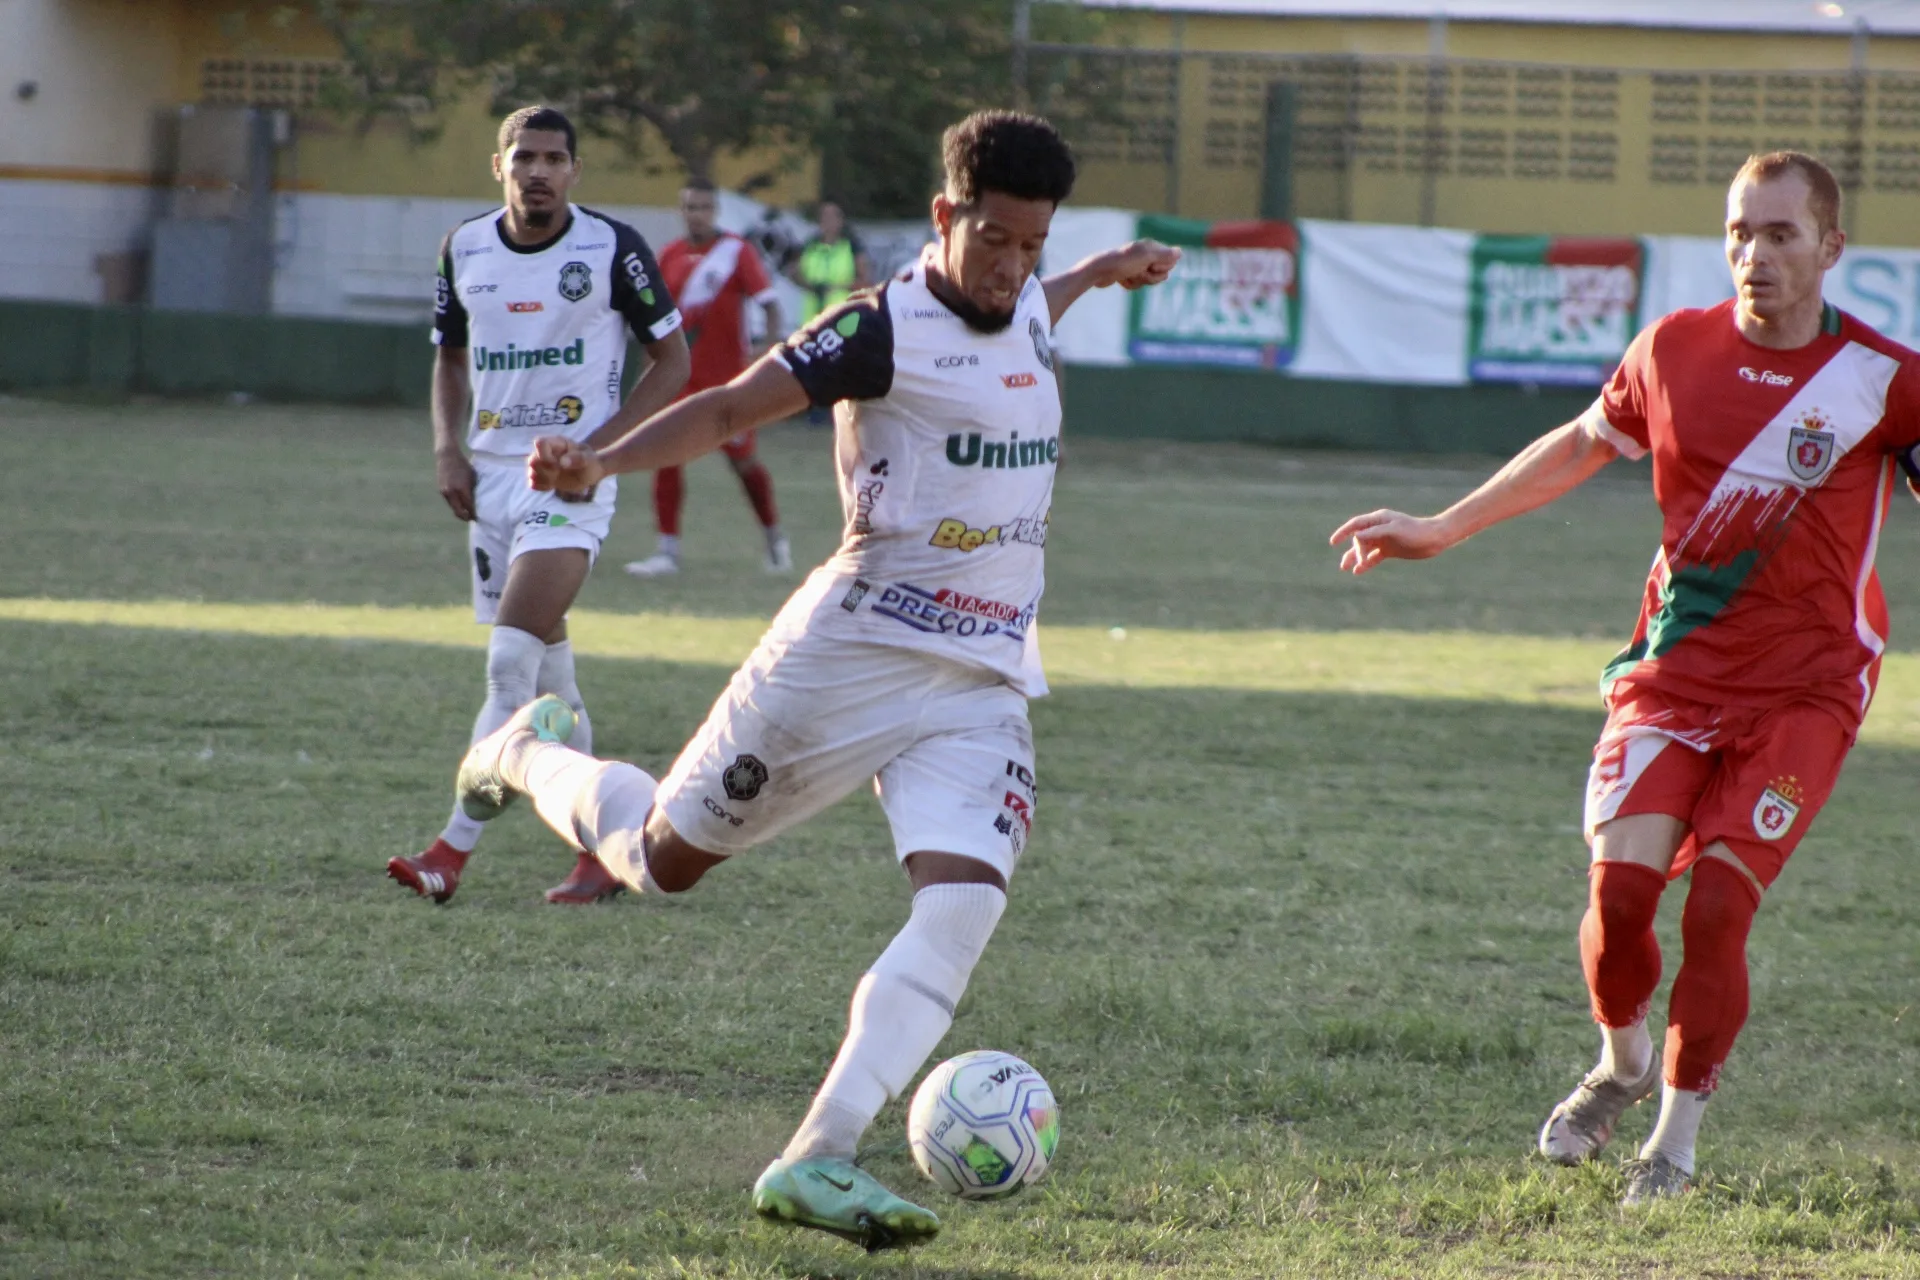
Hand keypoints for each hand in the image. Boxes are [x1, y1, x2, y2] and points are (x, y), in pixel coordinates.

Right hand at [435, 449, 475, 521]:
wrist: (446, 456)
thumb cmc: (463, 465)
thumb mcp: (472, 477)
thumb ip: (473, 491)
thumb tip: (477, 503)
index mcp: (461, 489)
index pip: (469, 506)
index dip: (474, 514)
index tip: (478, 518)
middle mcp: (452, 493)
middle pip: (459, 511)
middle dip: (466, 517)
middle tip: (472, 519)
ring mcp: (445, 492)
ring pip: (453, 507)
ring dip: (460, 512)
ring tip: (467, 514)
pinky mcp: (441, 491)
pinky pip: (449, 502)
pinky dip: (455, 505)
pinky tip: (460, 506)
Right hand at [529, 435, 605, 494]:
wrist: (590, 470)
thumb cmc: (590, 461)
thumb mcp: (589, 459)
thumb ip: (577, 458)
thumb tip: (562, 462)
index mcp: (557, 443)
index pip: (540, 443)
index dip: (544, 456)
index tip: (557, 464)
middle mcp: (547, 453)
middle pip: (532, 460)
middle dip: (544, 470)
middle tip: (558, 473)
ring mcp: (543, 465)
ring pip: (531, 472)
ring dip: (542, 479)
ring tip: (555, 480)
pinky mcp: (543, 477)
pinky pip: (532, 483)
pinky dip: (541, 487)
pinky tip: (552, 486)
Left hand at [1103, 239, 1180, 290]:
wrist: (1099, 271)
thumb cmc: (1123, 262)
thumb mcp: (1146, 257)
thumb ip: (1164, 255)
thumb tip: (1180, 252)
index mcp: (1151, 247)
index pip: (1171, 262)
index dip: (1161, 267)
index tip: (1149, 265)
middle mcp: (1145, 255)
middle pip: (1161, 273)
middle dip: (1150, 277)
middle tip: (1137, 271)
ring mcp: (1137, 265)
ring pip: (1149, 281)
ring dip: (1139, 281)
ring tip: (1128, 275)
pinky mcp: (1128, 274)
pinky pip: (1137, 284)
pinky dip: (1130, 284)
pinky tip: (1122, 279)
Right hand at [1329, 510, 1455, 574]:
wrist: (1435, 539)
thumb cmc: (1416, 531)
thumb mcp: (1395, 530)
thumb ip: (1375, 532)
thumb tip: (1356, 536)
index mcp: (1379, 519)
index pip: (1356, 524)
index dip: (1343, 532)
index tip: (1333, 542)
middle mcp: (1379, 529)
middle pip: (1359, 539)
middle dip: (1355, 550)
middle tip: (1358, 562)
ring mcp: (1384, 540)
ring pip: (1364, 549)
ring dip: (1355, 557)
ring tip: (1345, 568)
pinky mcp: (1389, 550)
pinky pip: (1373, 557)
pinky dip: (1366, 564)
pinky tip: (1358, 571)